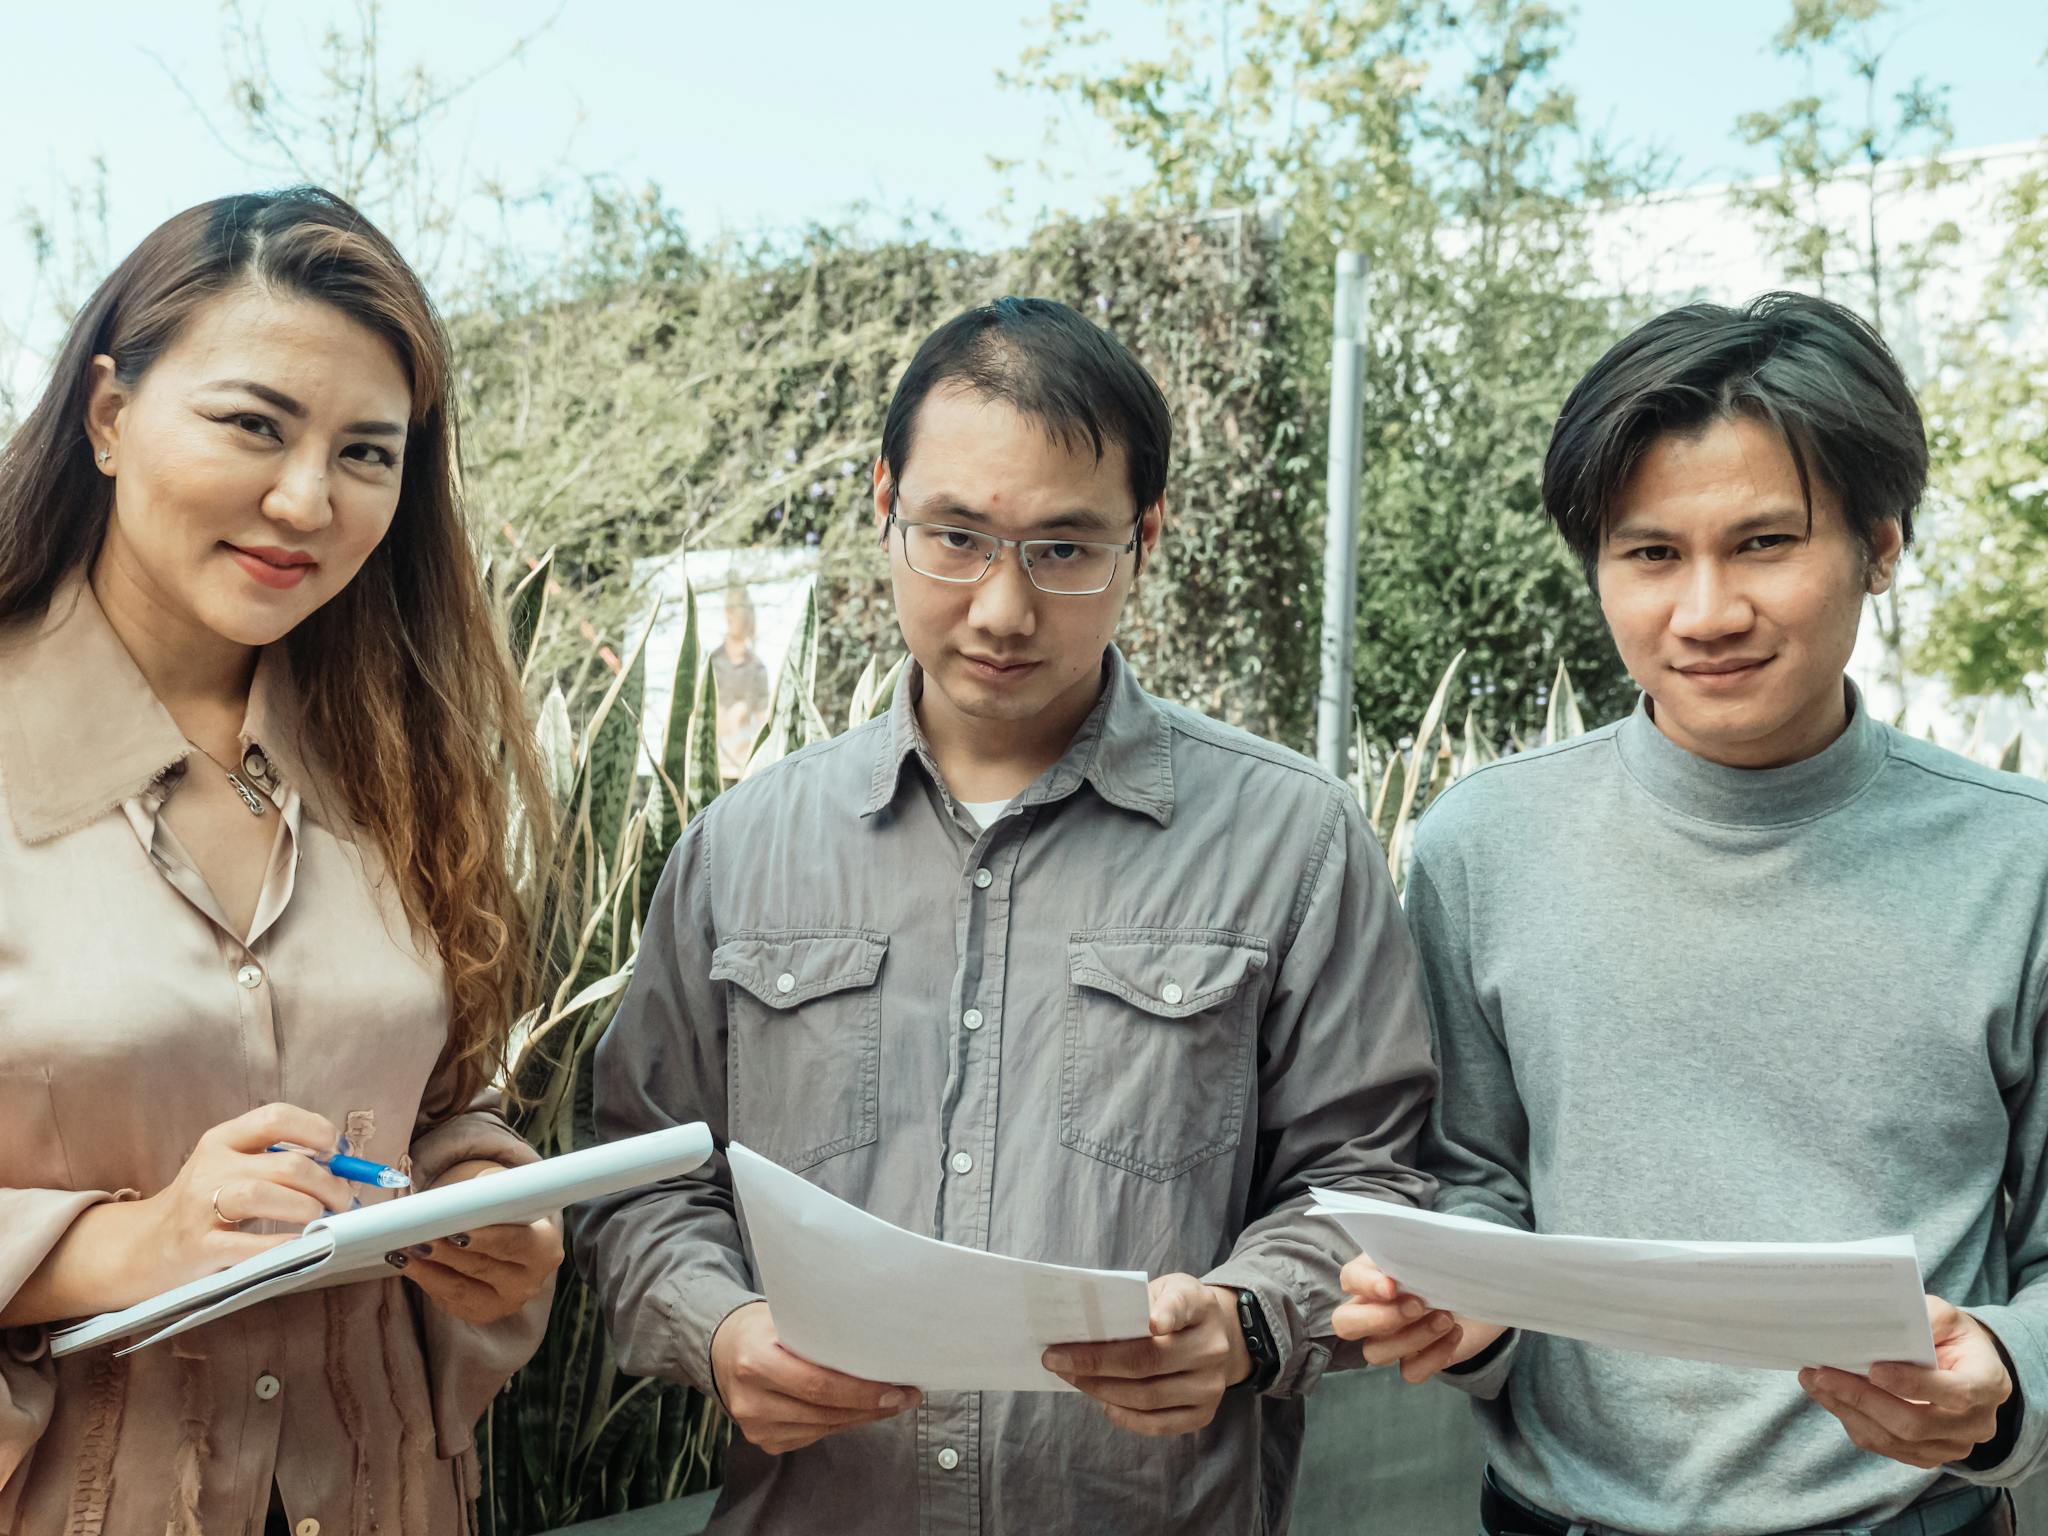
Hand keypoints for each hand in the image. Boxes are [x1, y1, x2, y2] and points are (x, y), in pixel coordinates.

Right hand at [0, 1102, 362, 1326]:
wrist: (140, 1249)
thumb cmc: (202, 1206)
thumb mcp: (230, 1169)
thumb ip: (277, 1161)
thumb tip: (342, 1165)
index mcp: (222, 1140)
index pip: (276, 1116)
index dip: (317, 1130)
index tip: (337, 1152)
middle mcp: (210, 1166)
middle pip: (285, 1163)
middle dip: (328, 1183)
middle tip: (343, 1201)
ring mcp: (200, 1207)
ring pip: (264, 1195)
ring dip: (307, 1208)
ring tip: (321, 1220)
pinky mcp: (197, 1247)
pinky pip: (247, 1244)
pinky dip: (282, 1244)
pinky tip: (301, 1246)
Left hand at [386, 1161, 562, 1324]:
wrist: (511, 1239)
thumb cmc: (506, 1211)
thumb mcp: (506, 1195)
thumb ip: (488, 1193)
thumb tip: (459, 1198)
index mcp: (545, 1249)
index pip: (513, 1242)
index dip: (484, 1237)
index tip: (454, 1230)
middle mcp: (530, 1283)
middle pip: (482, 1266)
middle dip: (446, 1252)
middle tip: (417, 1239)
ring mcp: (505, 1304)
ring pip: (459, 1289)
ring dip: (427, 1269)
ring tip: (402, 1251)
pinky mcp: (482, 1314)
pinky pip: (448, 1301)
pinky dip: (426, 1281)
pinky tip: (408, 1265)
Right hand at [710, 1301, 919, 1454]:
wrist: (722, 1349)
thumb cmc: (761, 1327)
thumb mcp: (784, 1317)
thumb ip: (820, 1332)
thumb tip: (877, 1342)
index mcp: (755, 1362)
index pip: (817, 1384)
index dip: (861, 1392)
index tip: (897, 1388)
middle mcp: (751, 1400)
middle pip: (824, 1411)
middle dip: (872, 1406)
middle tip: (906, 1396)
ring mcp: (755, 1426)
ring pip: (823, 1427)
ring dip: (862, 1417)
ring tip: (892, 1402)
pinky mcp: (764, 1440)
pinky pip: (814, 1435)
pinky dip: (842, 1423)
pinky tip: (861, 1410)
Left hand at [1042, 1273, 1250, 1436]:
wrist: (1218, 1336)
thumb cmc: (1176, 1309)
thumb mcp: (1164, 1288)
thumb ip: (1134, 1300)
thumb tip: (1085, 1327)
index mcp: (1200, 1306)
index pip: (1183, 1306)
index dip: (1168, 1314)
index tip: (1152, 1323)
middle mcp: (1212, 1348)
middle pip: (1149, 1360)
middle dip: (1095, 1362)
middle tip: (1055, 1358)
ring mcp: (1210, 1385)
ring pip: (1148, 1396)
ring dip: (1101, 1390)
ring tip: (1070, 1378)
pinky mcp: (1203, 1414)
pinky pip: (1159, 1424)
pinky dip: (1126, 1417)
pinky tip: (1102, 1403)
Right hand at [1332, 1253, 1505, 1382]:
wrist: (1479, 1291)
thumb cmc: (1446, 1265)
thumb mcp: (1428, 1250)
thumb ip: (1411, 1251)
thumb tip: (1404, 1261)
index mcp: (1369, 1277)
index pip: (1349, 1279)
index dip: (1365, 1284)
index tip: (1392, 1285)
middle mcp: (1370, 1311)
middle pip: (1345, 1325)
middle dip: (1379, 1319)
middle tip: (1416, 1305)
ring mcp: (1390, 1340)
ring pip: (1377, 1353)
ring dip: (1414, 1336)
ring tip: (1447, 1317)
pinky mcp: (1414, 1362)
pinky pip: (1410, 1372)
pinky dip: (1434, 1356)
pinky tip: (1455, 1334)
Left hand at [1799, 1295, 2012, 1468]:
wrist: (1966, 1370)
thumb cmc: (1953, 1339)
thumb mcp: (1948, 1318)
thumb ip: (1926, 1317)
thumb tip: (1885, 1319)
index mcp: (1989, 1384)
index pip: (1954, 1393)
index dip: (1913, 1385)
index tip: (1874, 1369)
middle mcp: (1975, 1424)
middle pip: (1915, 1424)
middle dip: (1864, 1398)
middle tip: (1823, 1373)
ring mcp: (1951, 1446)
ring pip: (1894, 1439)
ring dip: (1848, 1410)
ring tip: (1814, 1380)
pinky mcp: (1926, 1456)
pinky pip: (1884, 1446)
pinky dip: (1851, 1420)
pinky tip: (1827, 1395)